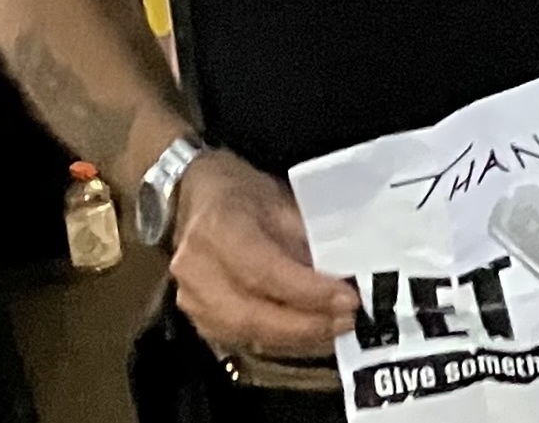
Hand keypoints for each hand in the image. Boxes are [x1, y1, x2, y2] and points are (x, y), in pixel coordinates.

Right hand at [167, 150, 357, 358]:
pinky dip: (282, 342)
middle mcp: (196, 270)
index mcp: (218, 228)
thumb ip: (310, 237)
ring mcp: (191, 300)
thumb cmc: (245, 196)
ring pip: (246, 334)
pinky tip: (313, 336)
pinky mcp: (198, 321)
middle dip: (305, 325)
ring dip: (297, 339)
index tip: (348, 299)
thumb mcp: (283, 200)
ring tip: (337, 331)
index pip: (263, 272)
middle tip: (348, 322)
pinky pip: (242, 341)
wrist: (196, 201)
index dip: (307, 291)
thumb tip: (347, 273)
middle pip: (250, 314)